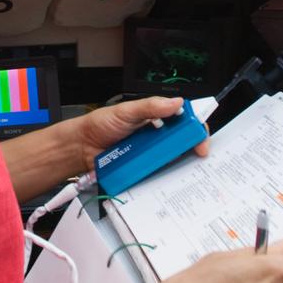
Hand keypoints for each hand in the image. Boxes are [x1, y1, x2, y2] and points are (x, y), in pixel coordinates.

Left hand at [74, 96, 208, 174]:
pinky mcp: (143, 169)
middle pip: (182, 142)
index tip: (200, 137)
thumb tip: (176, 103)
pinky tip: (167, 179)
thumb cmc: (101, 125)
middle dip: (192, 147)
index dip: (195, 127)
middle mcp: (156, 136)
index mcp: (155, 117)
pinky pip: (159, 174)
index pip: (182, 120)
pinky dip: (165, 177)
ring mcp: (150, 153)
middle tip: (198, 154)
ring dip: (180, 163)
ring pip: (173, 160)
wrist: (82, 147)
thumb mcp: (126, 111)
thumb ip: (150, 106)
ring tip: (185, 168)